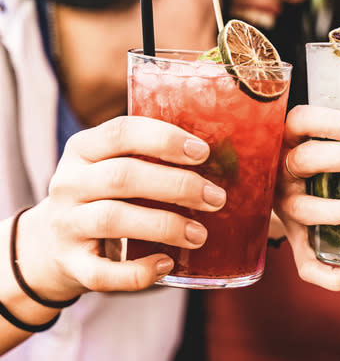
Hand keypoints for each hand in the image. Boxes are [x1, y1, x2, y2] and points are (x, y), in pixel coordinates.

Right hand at [16, 116, 224, 300]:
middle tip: (216, 198)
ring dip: (164, 225)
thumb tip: (225, 159)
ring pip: (113, 219)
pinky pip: (103, 272)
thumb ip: (152, 157)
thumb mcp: (113, 165)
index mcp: (83, 149)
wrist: (49, 244)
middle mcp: (69, 183)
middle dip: (177, 185)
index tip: (203, 152)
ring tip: (200, 234)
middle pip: (123, 176)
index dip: (164, 140)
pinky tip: (167, 264)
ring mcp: (66, 224)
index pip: (121, 132)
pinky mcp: (71, 264)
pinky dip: (137, 272)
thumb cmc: (103, 196)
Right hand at [274, 105, 339, 290]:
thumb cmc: (315, 156)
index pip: (302, 121)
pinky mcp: (294, 240)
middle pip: (306, 160)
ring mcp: (285, 207)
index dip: (329, 123)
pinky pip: (305, 264)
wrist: (271, 189)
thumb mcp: (319, 138)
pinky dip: (332, 274)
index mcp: (288, 139)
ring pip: (304, 209)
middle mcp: (281, 172)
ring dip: (339, 211)